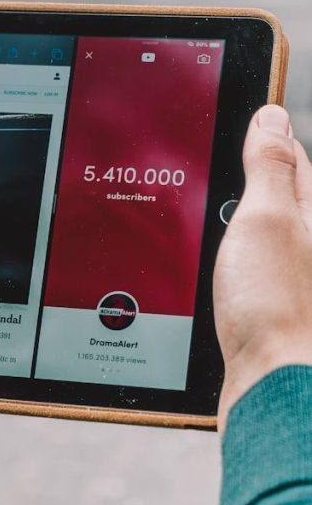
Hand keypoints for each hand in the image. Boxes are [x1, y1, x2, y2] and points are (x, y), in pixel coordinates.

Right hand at [214, 105, 311, 431]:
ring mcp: (299, 278)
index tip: (221, 143)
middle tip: (204, 204)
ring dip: (231, 238)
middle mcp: (311, 246)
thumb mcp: (267, 219)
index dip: (253, 147)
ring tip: (206, 248)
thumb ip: (270, 166)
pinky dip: (231, 271)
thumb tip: (272, 115)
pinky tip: (214, 284)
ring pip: (260, 238)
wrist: (278, 389)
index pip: (291, 158)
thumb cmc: (276, 308)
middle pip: (276, 199)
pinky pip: (252, 272)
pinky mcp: (281, 308)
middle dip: (239, 196)